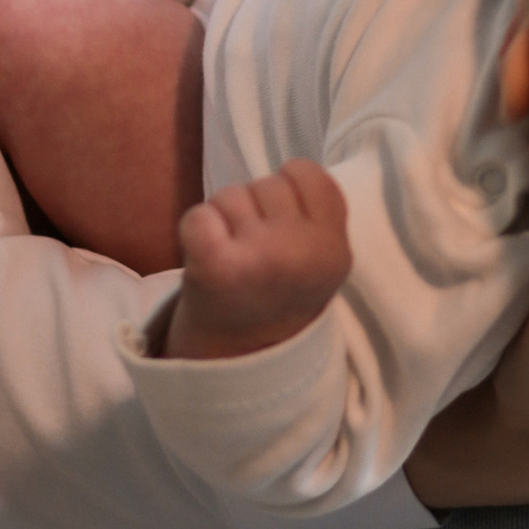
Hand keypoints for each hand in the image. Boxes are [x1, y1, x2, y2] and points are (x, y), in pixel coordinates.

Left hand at [166, 159, 350, 360]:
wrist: (241, 356)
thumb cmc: (279, 290)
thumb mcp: (322, 255)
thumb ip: (317, 212)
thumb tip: (290, 171)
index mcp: (333, 247)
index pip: (305, 172)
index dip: (288, 192)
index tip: (285, 227)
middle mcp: (300, 251)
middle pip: (266, 183)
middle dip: (257, 208)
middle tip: (256, 251)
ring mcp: (258, 258)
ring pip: (231, 195)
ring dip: (226, 219)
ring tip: (233, 256)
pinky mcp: (215, 265)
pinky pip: (198, 216)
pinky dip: (195, 230)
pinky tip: (206, 258)